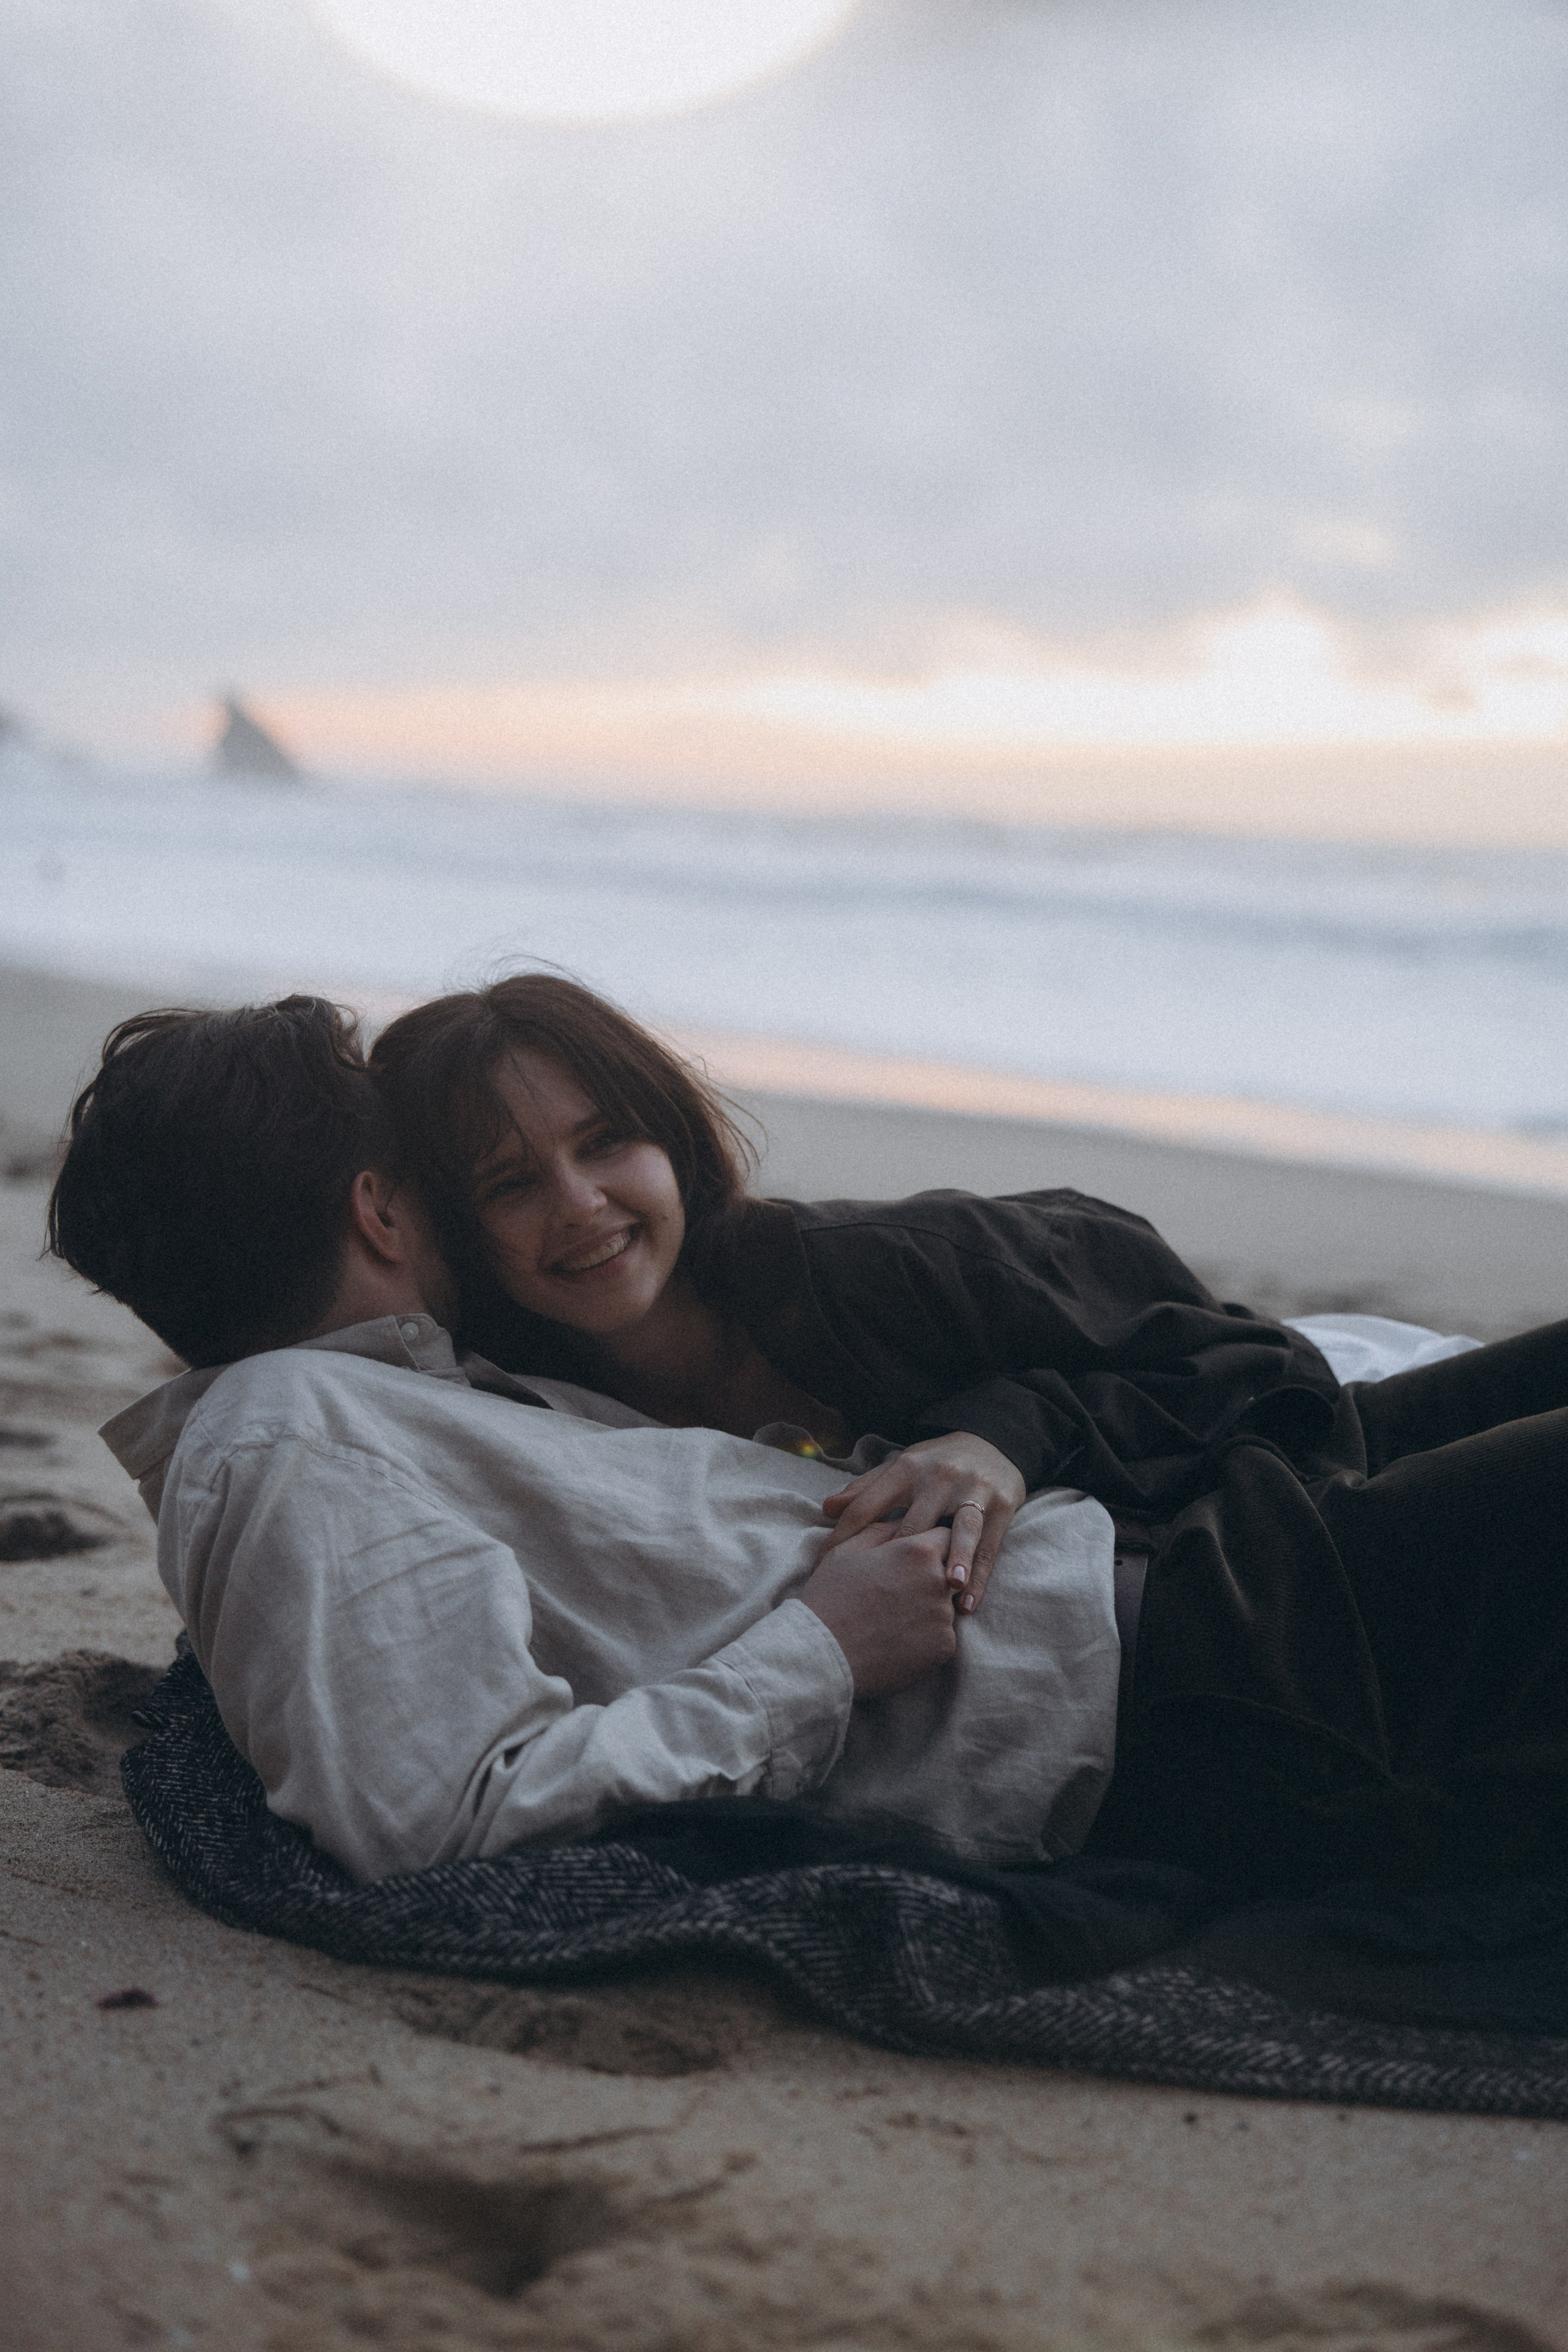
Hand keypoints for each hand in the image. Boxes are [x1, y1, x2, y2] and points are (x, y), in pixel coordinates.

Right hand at [799, 1519, 957, 1697]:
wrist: (823, 1653)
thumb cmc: (830, 1597)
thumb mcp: (847, 1550)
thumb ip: (882, 1530)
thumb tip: (900, 1524)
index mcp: (918, 1551)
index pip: (945, 1537)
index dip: (930, 1547)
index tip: (914, 1559)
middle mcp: (939, 1580)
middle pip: (950, 1573)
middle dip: (931, 1578)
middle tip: (899, 1593)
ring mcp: (944, 1616)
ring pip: (946, 1606)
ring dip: (928, 1609)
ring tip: (892, 1620)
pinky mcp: (944, 1647)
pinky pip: (942, 1636)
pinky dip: (926, 1638)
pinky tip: (897, 1640)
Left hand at [820, 1432, 1023, 1614]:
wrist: (993, 1442)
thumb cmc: (935, 1464)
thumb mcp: (902, 1468)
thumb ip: (866, 1488)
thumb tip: (827, 1508)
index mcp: (906, 1468)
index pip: (868, 1506)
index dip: (843, 1538)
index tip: (824, 1569)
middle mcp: (939, 1477)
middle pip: (913, 1524)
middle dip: (896, 1560)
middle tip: (878, 1599)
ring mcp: (973, 1490)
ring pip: (962, 1530)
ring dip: (956, 1560)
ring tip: (948, 1588)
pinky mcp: (1001, 1505)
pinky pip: (989, 1547)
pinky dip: (979, 1576)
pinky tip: (969, 1603)